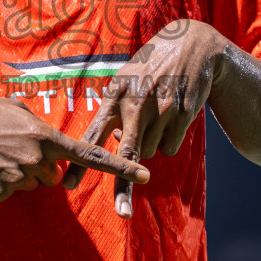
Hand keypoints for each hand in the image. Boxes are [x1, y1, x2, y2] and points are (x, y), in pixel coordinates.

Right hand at [0, 95, 148, 201]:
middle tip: (14, 149)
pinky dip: (0, 182)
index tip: (145, 175)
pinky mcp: (1, 193)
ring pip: (33, 184)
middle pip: (54, 174)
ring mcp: (19, 179)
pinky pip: (10, 192)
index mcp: (45, 136)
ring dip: (20, 173)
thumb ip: (38, 125)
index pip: (91, 155)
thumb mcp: (14, 109)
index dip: (120, 166)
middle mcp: (37, 159)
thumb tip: (48, 142)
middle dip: (42, 166)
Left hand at [62, 20, 226, 216]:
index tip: (68, 185)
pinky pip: (170, 147)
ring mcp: (161, 110)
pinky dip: (168, 141)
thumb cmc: (150, 68)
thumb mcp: (125, 81)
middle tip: (122, 214)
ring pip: (150, 153)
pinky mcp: (183, 114)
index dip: (80, 163)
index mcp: (115, 96)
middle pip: (126, 155)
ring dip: (148, 145)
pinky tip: (171, 118)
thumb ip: (114, 112)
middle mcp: (136, 104)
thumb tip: (114, 143)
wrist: (191, 46)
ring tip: (154, 118)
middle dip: (123, 188)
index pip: (92, 136)